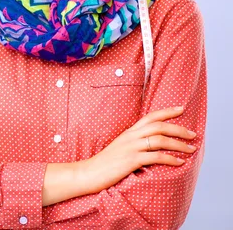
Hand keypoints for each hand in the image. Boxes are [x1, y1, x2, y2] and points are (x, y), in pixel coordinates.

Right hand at [80, 106, 196, 194]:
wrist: (89, 172)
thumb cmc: (105, 163)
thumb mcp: (120, 148)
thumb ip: (133, 144)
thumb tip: (150, 146)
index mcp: (128, 132)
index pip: (150, 117)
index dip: (167, 112)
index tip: (181, 109)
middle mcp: (130, 137)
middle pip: (159, 126)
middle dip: (179, 128)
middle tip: (193, 134)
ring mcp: (131, 147)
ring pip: (160, 140)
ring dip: (179, 144)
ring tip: (191, 149)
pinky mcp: (131, 160)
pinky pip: (156, 156)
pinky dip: (171, 159)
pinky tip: (179, 162)